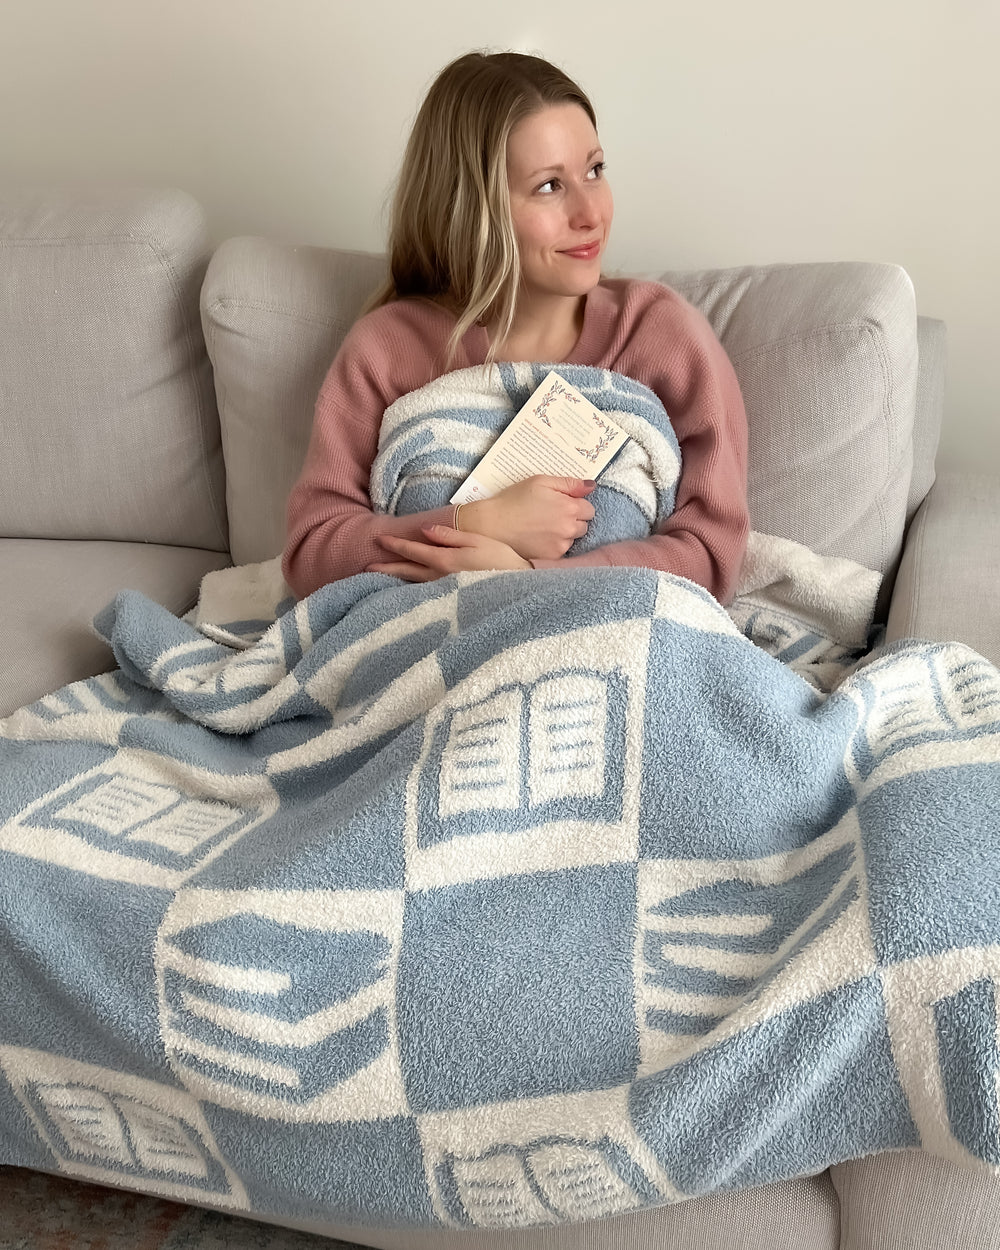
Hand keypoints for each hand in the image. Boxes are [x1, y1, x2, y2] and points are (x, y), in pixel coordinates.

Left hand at [367, 526, 530, 581]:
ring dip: (395, 581)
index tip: (379, 539)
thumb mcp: (477, 541)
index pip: (412, 551)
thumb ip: (449, 536)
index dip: (395, 544)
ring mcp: (443, 593)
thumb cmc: (502, 562)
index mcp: (444, 560)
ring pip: (413, 585)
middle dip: (386, 568)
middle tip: (366, 567)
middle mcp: (438, 579)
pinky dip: (410, 591)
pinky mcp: (449, 602)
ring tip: (379, 579)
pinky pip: (423, 594)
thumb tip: (423, 530)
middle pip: (406, 571)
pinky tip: (405, 591)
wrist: (519, 592)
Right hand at [459, 476, 595, 559]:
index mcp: (570, 508)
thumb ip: (569, 484)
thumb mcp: (541, 482)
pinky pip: (561, 551)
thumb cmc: (514, 500)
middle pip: (584, 525)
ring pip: (573, 539)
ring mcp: (561, 545)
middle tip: (551, 515)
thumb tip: (591, 486)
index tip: (562, 504)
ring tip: (543, 528)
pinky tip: (539, 538)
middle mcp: (569, 528)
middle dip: (573, 520)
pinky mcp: (551, 558)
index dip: (576, 505)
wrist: (493, 525)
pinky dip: (554, 545)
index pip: (589, 509)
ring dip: (564, 534)